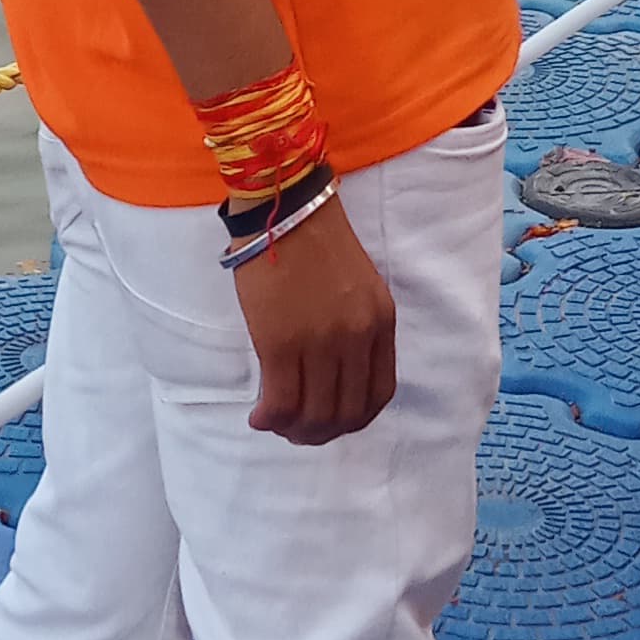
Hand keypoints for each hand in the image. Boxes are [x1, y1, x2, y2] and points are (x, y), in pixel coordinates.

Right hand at [234, 200, 397, 442]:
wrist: (284, 207)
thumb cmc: (314, 241)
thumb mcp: (359, 285)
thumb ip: (356, 328)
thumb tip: (334, 375)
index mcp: (380, 322)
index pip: (379, 393)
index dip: (355, 418)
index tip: (332, 420)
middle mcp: (357, 337)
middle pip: (347, 412)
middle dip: (322, 432)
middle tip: (297, 430)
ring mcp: (321, 342)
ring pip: (315, 414)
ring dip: (295, 430)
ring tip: (275, 423)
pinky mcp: (282, 343)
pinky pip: (282, 401)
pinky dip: (271, 418)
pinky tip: (259, 416)